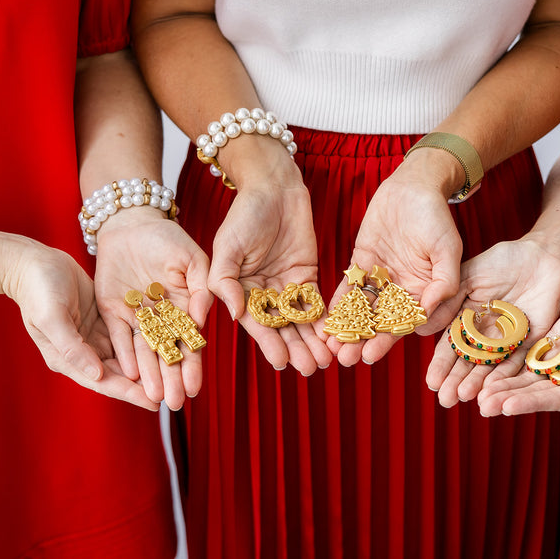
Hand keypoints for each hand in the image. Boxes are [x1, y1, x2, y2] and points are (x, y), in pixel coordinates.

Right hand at [3, 239, 159, 410]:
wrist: (34, 263)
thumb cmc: (38, 290)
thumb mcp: (52, 317)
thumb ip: (72, 347)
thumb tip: (95, 374)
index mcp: (67, 358)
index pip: (103, 382)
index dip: (129, 393)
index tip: (154, 403)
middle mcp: (83, 353)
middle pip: (119, 374)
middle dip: (145, 384)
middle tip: (174, 395)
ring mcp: (94, 337)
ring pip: (127, 358)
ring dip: (148, 366)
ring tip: (175, 375)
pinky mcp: (104, 321)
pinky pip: (128, 337)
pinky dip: (145, 343)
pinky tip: (165, 346)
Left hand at [94, 207, 211, 409]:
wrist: (131, 224)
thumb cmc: (168, 238)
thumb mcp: (192, 259)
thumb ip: (203, 288)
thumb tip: (204, 318)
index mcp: (185, 307)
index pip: (190, 342)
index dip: (192, 364)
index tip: (195, 387)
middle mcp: (162, 318)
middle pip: (167, 353)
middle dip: (172, 379)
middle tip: (176, 403)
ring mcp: (137, 316)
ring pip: (144, 351)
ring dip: (150, 374)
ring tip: (154, 398)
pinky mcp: (113, 311)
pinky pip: (119, 336)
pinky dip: (124, 354)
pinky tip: (130, 374)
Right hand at [207, 171, 331, 375]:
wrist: (273, 189)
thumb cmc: (244, 215)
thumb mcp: (226, 247)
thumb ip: (225, 281)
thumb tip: (235, 314)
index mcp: (240, 291)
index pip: (256, 323)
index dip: (269, 343)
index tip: (282, 362)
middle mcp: (263, 295)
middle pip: (282, 328)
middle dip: (296, 349)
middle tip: (310, 370)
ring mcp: (286, 287)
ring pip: (301, 321)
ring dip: (312, 342)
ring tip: (324, 362)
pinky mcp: (307, 277)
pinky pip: (317, 303)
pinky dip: (325, 320)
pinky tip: (334, 336)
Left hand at [327, 155, 462, 365]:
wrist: (413, 187)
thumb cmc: (436, 217)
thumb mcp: (448, 247)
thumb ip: (444, 280)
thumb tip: (430, 310)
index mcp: (425, 292)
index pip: (405, 323)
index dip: (388, 340)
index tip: (372, 356)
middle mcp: (402, 291)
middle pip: (380, 322)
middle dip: (363, 341)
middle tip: (345, 359)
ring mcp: (381, 279)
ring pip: (363, 310)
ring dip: (348, 328)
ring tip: (332, 347)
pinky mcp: (362, 264)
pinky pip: (350, 288)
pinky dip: (338, 304)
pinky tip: (325, 319)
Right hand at [424, 237, 559, 406]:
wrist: (541, 256)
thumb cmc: (502, 261)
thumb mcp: (467, 277)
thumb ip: (447, 301)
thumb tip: (422, 329)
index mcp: (467, 320)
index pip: (451, 347)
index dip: (441, 365)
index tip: (431, 382)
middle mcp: (485, 335)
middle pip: (469, 362)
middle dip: (456, 381)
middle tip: (445, 400)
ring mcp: (508, 341)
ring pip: (490, 367)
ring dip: (478, 384)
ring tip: (464, 397)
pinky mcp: (531, 342)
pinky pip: (517, 362)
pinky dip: (505, 375)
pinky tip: (492, 388)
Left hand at [476, 275, 559, 423]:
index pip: (555, 400)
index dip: (531, 403)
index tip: (507, 406)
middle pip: (535, 392)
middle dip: (509, 398)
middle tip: (483, 405)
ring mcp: (558, 363)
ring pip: (526, 377)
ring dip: (503, 384)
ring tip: (477, 392)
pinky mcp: (549, 344)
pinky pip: (525, 355)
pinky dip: (507, 362)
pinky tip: (486, 366)